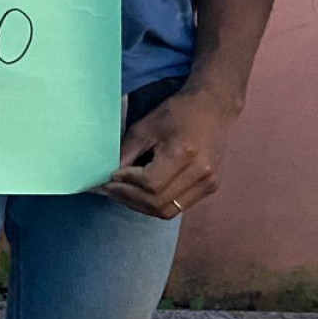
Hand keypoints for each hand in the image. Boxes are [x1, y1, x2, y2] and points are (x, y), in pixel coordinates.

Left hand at [103, 87, 239, 218]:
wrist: (212, 107)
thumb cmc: (176, 113)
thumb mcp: (144, 128)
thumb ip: (126, 154)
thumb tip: (108, 176)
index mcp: (184, 153)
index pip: (150, 184)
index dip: (126, 184)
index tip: (109, 177)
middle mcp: (200, 173)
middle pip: (158, 203)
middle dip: (129, 198)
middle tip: (109, 189)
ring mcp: (208, 183)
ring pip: (167, 211)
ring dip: (140, 205)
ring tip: (122, 193)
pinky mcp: (210, 188)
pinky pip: (177, 207)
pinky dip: (155, 204)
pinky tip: (140, 193)